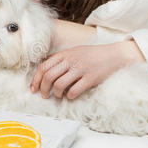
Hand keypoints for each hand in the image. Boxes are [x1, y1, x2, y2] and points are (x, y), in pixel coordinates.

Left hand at [30, 40, 144, 99]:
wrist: (114, 55)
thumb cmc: (92, 55)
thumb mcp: (74, 52)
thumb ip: (60, 59)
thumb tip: (45, 69)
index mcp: (64, 54)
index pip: (43, 67)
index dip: (36, 80)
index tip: (34, 88)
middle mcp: (71, 60)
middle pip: (48, 77)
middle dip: (43, 89)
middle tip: (45, 95)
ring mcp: (81, 69)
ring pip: (59, 85)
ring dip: (56, 94)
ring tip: (58, 96)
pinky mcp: (90, 78)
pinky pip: (74, 91)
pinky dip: (69, 96)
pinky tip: (70, 96)